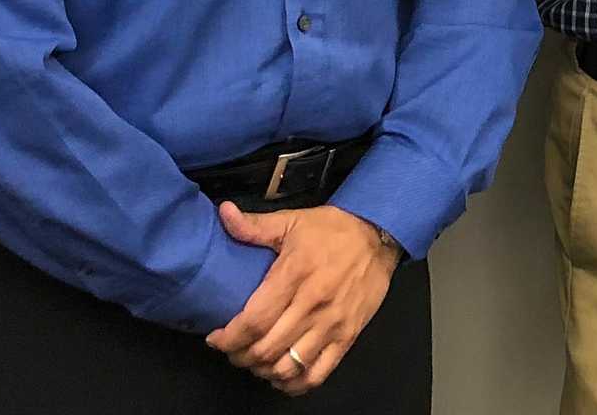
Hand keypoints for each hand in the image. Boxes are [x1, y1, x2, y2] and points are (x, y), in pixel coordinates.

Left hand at [206, 203, 401, 394]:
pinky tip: (282, 376)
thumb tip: (223, 212)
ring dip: (264, 371)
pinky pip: (318, 374)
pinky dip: (295, 384)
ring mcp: (333, 324)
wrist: (380, 235)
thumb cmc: (333, 230)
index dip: (229, 338)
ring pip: (289, 366)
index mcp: (295, 274)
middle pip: (267, 348)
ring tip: (255, 361)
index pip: (255, 320)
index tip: (216, 338)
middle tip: (232, 350)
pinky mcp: (348, 336)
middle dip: (240, 356)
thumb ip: (255, 225)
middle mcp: (313, 304)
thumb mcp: (293, 221)